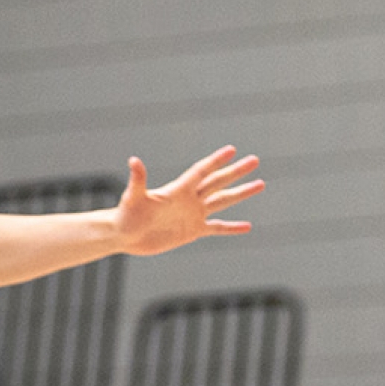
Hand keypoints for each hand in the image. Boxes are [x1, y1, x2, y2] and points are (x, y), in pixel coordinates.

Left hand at [109, 146, 263, 256]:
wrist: (124, 236)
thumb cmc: (125, 216)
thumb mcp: (132, 198)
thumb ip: (138, 180)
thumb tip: (134, 160)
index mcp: (177, 190)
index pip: (201, 172)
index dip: (215, 161)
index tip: (232, 150)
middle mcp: (188, 200)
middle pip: (217, 182)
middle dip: (236, 172)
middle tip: (254, 160)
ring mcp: (192, 215)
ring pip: (222, 201)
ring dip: (240, 194)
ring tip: (260, 184)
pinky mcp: (192, 231)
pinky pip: (217, 228)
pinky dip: (231, 227)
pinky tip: (247, 226)